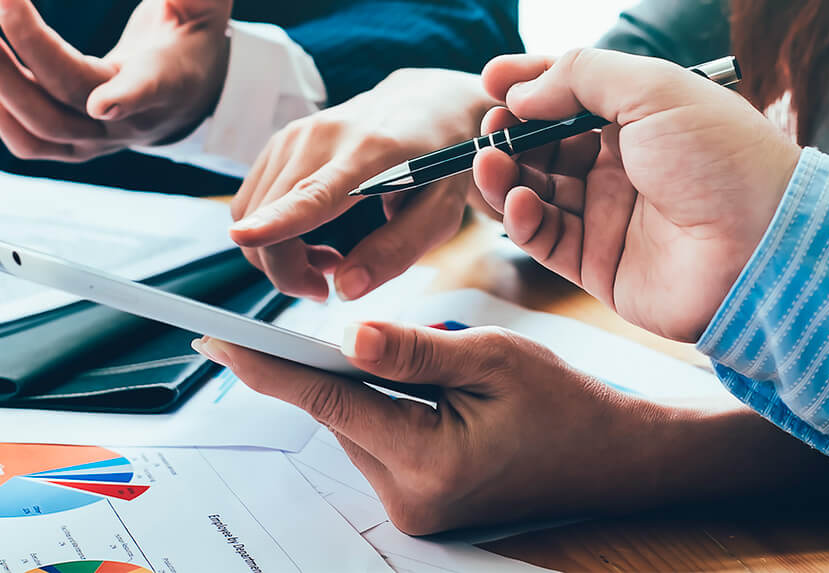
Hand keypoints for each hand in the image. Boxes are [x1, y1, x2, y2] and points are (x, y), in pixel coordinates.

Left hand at [0, 0, 232, 161]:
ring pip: (45, 127)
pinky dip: (2, 115)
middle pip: (75, 96)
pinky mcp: (78, 145)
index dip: (127, 98)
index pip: (150, 90)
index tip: (102, 104)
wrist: (194, 90)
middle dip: (33, 48)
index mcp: (172, 77)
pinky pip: (31, 145)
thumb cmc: (196, 30)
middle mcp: (136, 116)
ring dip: (4, 85)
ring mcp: (104, 137)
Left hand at [194, 323, 673, 533]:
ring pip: (354, 424)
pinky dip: (380, 405)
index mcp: (429, 460)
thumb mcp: (494, 357)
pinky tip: (414, 386)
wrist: (613, 459)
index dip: (266, 365)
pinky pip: (376, 440)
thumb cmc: (566, 402)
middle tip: (314, 320)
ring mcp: (413, 508)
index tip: (216, 339)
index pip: (328, 399)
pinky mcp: (418, 504)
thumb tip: (347, 336)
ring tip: (418, 361)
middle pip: (337, 411)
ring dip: (363, 385)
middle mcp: (409, 497)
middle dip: (326, 363)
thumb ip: (414, 350)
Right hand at [228, 69, 494, 300]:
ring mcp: (295, 134)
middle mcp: (323, 136)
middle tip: (326, 287)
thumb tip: (344, 291)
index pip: (315, 193)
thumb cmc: (440, 163)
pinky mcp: (280, 141)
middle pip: (271, 217)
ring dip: (278, 253)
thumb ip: (396, 251)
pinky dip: (271, 232)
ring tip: (329, 258)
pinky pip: (252, 203)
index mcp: (371, 154)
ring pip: (252, 215)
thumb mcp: (440, 213)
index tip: (243, 236)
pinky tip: (310, 235)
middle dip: (286, 271)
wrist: (426, 104)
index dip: (277, 221)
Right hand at [474, 49, 800, 341]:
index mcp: (640, 118)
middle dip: (511, 132)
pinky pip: (544, 238)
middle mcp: (621, 165)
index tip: (490, 80)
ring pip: (534, 190)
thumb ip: (580, 75)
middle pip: (544, 144)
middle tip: (490, 127)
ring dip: (504, 174)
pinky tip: (517, 201)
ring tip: (490, 162)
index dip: (529, 84)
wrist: (766, 246)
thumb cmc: (722, 157)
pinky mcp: (598, 264)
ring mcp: (607, 215)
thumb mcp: (653, 89)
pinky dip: (521, 218)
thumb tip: (520, 91)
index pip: (569, 94)